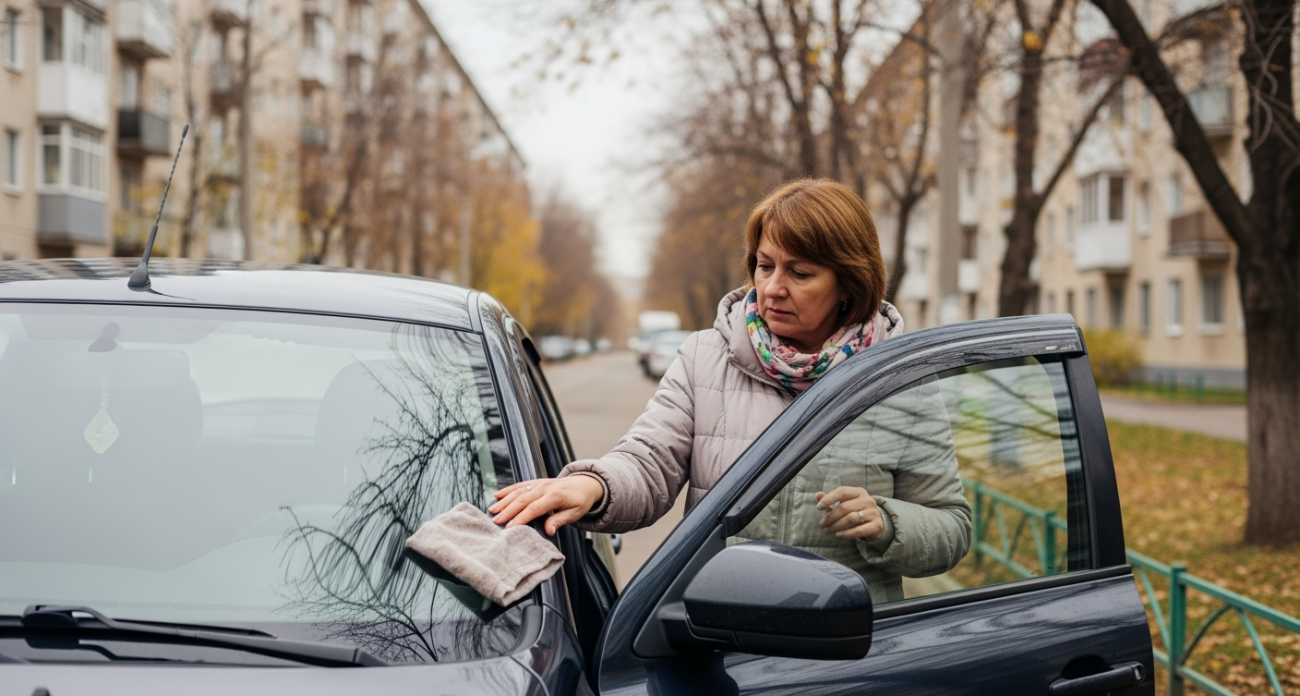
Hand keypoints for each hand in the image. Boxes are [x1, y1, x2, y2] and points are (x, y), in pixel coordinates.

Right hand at [488, 475, 604, 535]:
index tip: (510, 528)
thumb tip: (548, 531)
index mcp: (555, 496)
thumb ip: (559, 521)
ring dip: (504, 501)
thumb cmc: (580, 501)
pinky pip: (519, 485)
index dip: (521, 518)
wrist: (585, 484)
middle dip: (507, 511)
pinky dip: (507, 490)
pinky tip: (497, 495)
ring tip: (492, 511)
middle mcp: (544, 488)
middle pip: (522, 499)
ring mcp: (539, 483)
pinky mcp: (535, 482)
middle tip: (496, 521)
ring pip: (518, 491)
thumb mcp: (575, 513)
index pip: (534, 509)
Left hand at [816, 486, 882, 540]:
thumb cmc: (855, 511)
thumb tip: (818, 495)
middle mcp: (867, 500)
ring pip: (851, 519)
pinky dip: (847, 533)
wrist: (875, 523)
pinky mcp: (876, 525)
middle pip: (845, 507)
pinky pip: (859, 530)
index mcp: (858, 492)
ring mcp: (873, 512)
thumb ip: (830, 500)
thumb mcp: (844, 503)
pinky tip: (839, 535)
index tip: (818, 507)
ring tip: (829, 529)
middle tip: (822, 523)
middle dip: (831, 516)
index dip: (829, 499)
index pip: (842, 492)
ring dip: (837, 525)